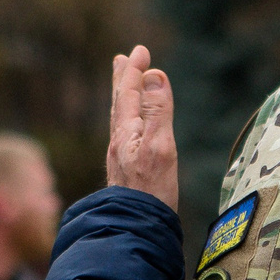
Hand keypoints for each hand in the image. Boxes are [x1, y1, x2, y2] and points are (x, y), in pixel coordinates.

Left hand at [106, 45, 178, 212]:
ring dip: (122, 98)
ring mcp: (120, 157)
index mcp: (127, 132)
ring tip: (123, 86)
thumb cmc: (151, 191)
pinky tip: (129, 128)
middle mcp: (119, 141)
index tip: (141, 51)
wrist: (134, 228)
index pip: (129, 93)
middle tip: (120, 60)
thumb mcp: (160, 146)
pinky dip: (127, 120)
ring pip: (119, 119)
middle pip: (119, 103)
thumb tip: (154, 75)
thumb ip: (157, 111)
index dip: (135, 71)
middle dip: (123, 80)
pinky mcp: (125, 171)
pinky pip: (123, 134)